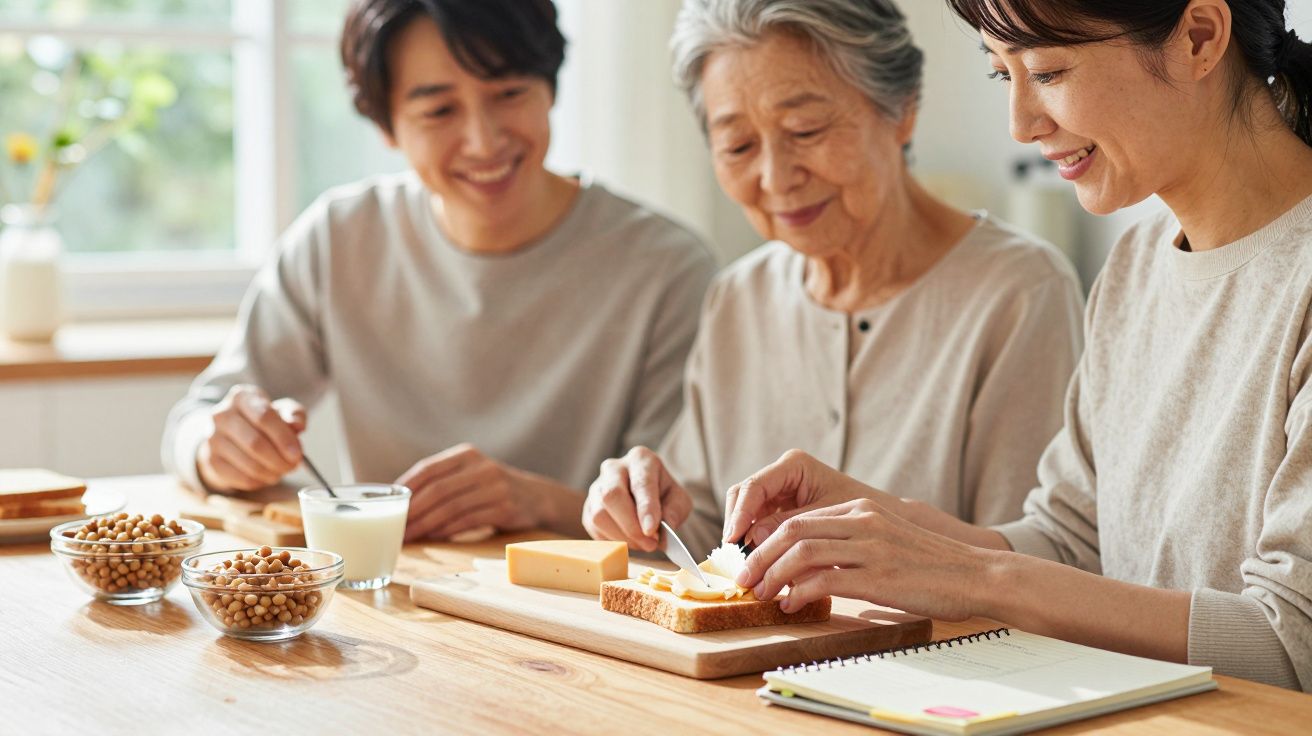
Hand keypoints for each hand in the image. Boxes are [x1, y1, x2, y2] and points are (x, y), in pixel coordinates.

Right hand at [198, 385, 305, 491]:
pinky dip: (260, 481)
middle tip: (293, 466)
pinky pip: (241, 478)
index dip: (283, 438)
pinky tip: (267, 475)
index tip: (297, 453)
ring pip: (249, 464)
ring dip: (272, 472)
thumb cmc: (262, 420)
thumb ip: (294, 414)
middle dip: (279, 459)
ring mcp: (213, 439)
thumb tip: (296, 426)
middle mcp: (222, 415)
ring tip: (282, 470)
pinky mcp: (212, 461)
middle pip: (255, 443)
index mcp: (242, 397)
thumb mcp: (282, 410)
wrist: (231, 435)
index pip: (264, 416)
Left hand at [398, 443, 535, 541]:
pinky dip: (446, 531)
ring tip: (408, 537)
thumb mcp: (470, 474)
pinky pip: (467, 521)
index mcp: (467, 455)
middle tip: (393, 527)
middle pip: (438, 490)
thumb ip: (442, 481)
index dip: (406, 487)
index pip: (428, 469)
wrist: (536, 497)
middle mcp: (482, 467)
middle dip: (412, 511)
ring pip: (451, 508)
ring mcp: (495, 487)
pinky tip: (433, 537)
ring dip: (425, 525)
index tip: (388, 504)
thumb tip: (398, 501)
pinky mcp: (504, 508)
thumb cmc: (491, 488)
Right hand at [582, 446, 691, 552]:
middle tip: (650, 544)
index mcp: (641, 459)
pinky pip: (593, 527)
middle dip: (631, 526)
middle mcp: (614, 468)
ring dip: (622, 537)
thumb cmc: (664, 496)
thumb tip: (664, 529)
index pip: (640, 483)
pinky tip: (628, 541)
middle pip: (612, 495)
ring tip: (642, 544)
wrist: (647, 498)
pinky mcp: (588, 506)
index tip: (651, 530)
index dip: (645, 508)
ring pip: (599, 514)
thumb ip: (674, 511)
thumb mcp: (679, 500)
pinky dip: (611, 540)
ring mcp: (597, 486)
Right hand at [723, 449, 891, 547]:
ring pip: (746, 511)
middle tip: (734, 558)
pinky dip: (754, 542)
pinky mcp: (779, 510)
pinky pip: (757, 523)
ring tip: (744, 565)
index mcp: (794, 466)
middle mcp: (781, 474)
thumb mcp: (825, 522)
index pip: (754, 487)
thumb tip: (751, 539)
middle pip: (743, 496)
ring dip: (742, 537)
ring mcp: (778, 491)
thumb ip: (789, 526)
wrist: (882, 522)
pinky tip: (757, 563)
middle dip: (736, 526)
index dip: (740, 514)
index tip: (733, 540)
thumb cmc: (861, 517)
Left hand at [736, 499, 986, 621]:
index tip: (751, 561)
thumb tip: (803, 567)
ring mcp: (871, 547)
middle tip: (744, 578)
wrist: (976, 575)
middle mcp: (863, 521)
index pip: (799, 518)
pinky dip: (800, 593)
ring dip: (773, 574)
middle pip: (792, 530)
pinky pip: (826, 580)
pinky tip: (792, 605)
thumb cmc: (930, 566)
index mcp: (861, 510)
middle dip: (760, 555)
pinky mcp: (880, 576)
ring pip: (802, 552)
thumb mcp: (885, 541)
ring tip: (761, 593)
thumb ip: (848, 545)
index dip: (768, 540)